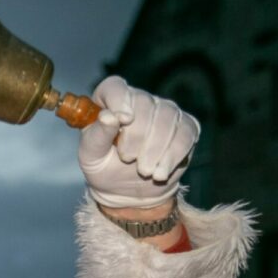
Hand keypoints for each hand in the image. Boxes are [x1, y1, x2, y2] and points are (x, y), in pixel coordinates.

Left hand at [79, 76, 199, 208]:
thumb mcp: (91, 155)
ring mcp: (165, 111)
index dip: (120, 100)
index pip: (115, 87)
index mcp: (109, 101)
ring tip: (144, 171)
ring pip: (168, 118)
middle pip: (145, 104)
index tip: (124, 120)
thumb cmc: (104, 167)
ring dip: (155, 149)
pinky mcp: (185, 127)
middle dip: (137, 135)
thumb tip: (109, 116)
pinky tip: (161, 172)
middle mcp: (139, 100)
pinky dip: (174, 155)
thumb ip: (98, 135)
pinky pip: (186, 134)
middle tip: (127, 159)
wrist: (127, 190)